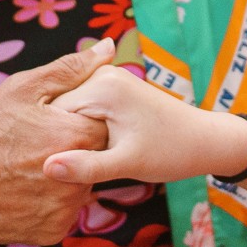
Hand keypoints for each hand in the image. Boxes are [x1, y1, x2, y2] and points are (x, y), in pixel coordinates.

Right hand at [0, 45, 111, 244]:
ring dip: (63, 178)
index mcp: (77, 137)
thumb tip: (107, 48)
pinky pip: (63, 212)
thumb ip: (71, 69)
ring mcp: (66, 209)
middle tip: (35, 148)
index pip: (105, 126)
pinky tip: (23, 191)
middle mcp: (78, 177)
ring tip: (25, 169)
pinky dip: (49, 203)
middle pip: (94, 159)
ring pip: (79, 187)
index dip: (80, 122)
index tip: (55, 124)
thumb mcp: (22, 89)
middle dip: (72, 151)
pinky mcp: (52, 232)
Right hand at [44, 43, 245, 186]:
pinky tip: (83, 152)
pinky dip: (80, 130)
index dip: (46, 142)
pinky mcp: (112, 89)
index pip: (52, 113)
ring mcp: (108, 79)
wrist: (206, 140)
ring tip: (68, 164)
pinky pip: (82, 109)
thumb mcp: (128, 164)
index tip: (41, 169)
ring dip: (67, 135)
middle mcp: (102, 74)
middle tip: (54, 173)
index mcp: (102, 86)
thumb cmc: (172, 152)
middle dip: (56, 138)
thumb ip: (87, 166)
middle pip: (58, 109)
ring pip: (68, 110)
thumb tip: (46, 168)